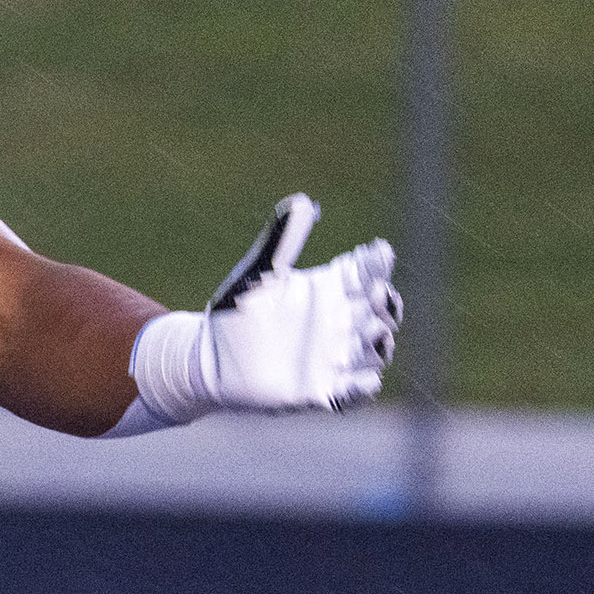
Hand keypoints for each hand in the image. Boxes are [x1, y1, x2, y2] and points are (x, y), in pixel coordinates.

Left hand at [131, 195, 400, 422]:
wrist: (208, 361)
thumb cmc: (234, 312)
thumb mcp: (256, 275)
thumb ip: (279, 241)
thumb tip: (301, 201)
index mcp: (328, 289)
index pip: (367, 272)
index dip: (378, 263)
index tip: (378, 252)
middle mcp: (339, 323)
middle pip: (382, 311)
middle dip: (386, 302)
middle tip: (375, 294)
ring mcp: (335, 358)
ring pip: (377, 351)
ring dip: (382, 342)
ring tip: (376, 332)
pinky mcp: (323, 391)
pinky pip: (353, 393)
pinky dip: (362, 387)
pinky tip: (364, 379)